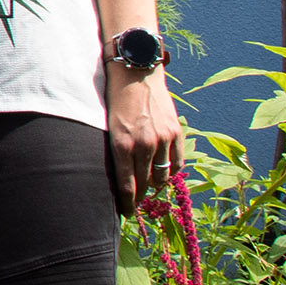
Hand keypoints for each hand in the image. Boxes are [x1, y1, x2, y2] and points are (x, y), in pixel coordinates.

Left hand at [106, 63, 183, 213]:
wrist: (136, 72)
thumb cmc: (114, 99)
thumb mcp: (108, 127)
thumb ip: (116, 152)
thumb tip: (120, 177)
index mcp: (122, 145)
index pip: (126, 185)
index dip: (126, 203)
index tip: (124, 213)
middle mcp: (144, 145)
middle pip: (144, 184)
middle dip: (139, 197)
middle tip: (135, 204)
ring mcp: (163, 139)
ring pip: (162, 176)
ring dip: (155, 185)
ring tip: (148, 188)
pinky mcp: (176, 132)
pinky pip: (177, 163)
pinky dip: (171, 172)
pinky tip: (163, 174)